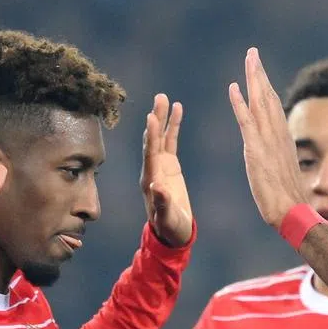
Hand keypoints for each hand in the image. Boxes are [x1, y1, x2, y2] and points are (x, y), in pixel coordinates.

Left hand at [141, 94, 193, 246]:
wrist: (173, 230)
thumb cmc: (169, 226)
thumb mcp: (167, 217)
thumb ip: (162, 202)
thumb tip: (158, 186)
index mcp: (150, 179)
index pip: (150, 153)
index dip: (151, 136)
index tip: (151, 117)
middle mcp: (152, 168)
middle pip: (153, 139)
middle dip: (156, 118)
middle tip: (159, 98)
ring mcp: (160, 164)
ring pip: (161, 136)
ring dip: (163, 117)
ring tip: (165, 98)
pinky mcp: (169, 164)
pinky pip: (171, 141)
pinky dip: (173, 126)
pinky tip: (177, 109)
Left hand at [228, 48, 307, 228]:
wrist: (294, 212)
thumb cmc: (290, 200)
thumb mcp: (285, 173)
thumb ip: (280, 159)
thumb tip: (279, 156)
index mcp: (283, 140)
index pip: (273, 107)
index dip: (265, 87)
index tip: (260, 72)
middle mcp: (277, 135)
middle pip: (267, 97)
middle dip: (260, 74)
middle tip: (253, 53)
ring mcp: (268, 142)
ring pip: (260, 103)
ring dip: (253, 79)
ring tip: (248, 58)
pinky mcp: (256, 152)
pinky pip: (246, 122)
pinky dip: (239, 103)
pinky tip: (233, 87)